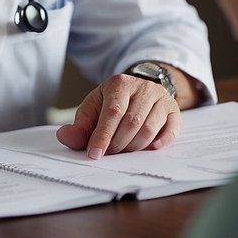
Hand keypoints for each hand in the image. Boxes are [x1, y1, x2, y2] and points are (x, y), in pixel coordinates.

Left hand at [55, 74, 180, 158]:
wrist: (137, 91)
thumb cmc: (112, 104)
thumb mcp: (92, 110)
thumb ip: (79, 127)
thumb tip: (64, 136)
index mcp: (119, 83)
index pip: (112, 112)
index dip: (103, 135)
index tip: (95, 154)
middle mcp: (143, 87)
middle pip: (132, 122)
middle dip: (118, 144)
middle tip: (109, 154)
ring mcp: (161, 97)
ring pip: (149, 128)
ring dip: (134, 146)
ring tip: (124, 150)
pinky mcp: (174, 109)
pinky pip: (171, 129)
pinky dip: (161, 142)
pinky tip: (150, 148)